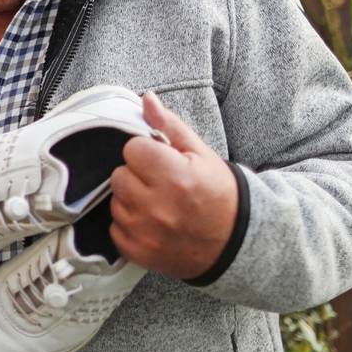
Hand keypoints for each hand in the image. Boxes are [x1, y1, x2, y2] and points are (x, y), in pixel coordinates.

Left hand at [109, 91, 237, 279]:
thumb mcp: (200, 154)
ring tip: (158, 204)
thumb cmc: (218, 193)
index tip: (161, 162)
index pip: (132, 149)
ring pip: (115, 202)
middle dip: (137, 176)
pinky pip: (115, 229)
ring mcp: (146, 232)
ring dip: (131, 200)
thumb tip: (146, 99)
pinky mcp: (139, 253)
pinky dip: (129, 226)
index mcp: (175, 176)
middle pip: (119, 175)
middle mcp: (158, 206)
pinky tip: (152, 224)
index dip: (146, 153)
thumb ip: (169, 125)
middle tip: (160, 184)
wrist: (236, 244)